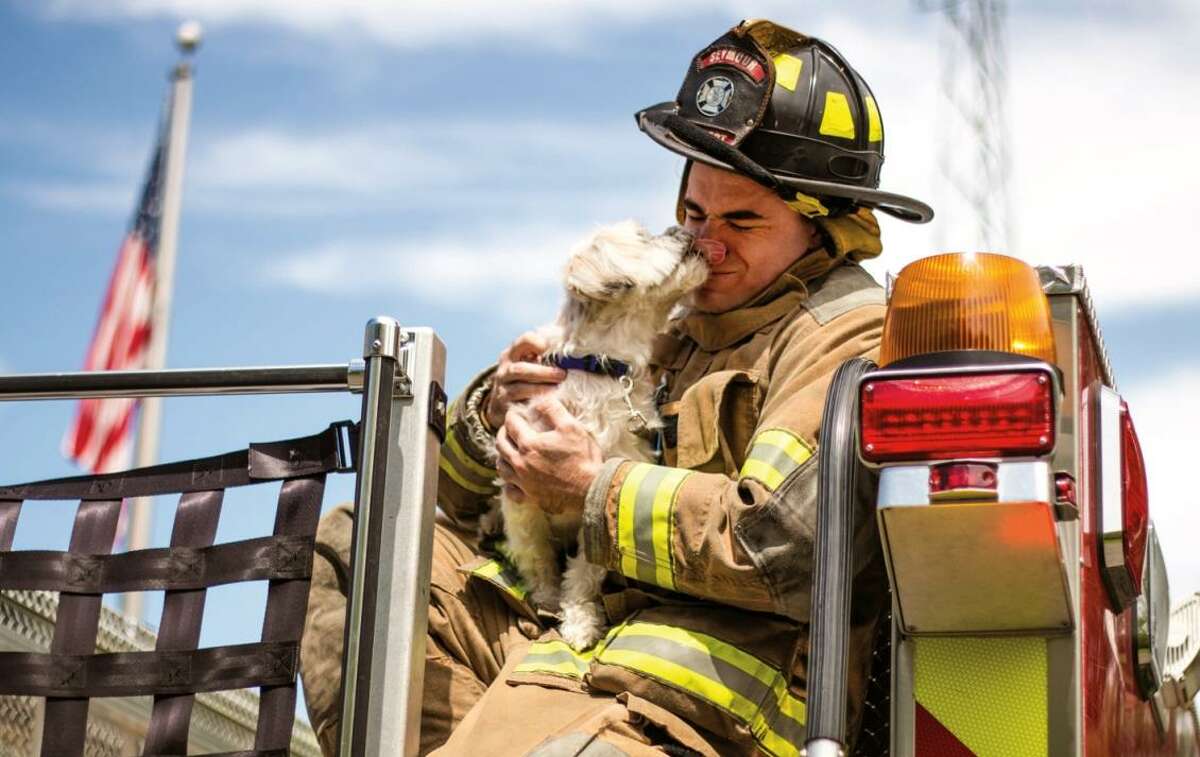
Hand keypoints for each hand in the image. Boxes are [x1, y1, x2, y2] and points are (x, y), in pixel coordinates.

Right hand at [485, 331, 566, 429]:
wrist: (505, 402)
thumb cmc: (528, 377)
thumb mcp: (532, 362)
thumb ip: (547, 355)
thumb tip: (573, 347)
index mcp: (513, 353)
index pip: (524, 341)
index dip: (537, 342)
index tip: (549, 349)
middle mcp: (505, 369)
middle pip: (521, 369)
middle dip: (544, 372)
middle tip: (562, 375)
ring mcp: (502, 388)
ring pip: (520, 389)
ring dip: (541, 389)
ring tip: (557, 390)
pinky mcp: (505, 406)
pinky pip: (519, 406)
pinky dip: (534, 404)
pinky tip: (548, 404)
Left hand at [495, 397, 602, 515]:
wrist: (592, 489)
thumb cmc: (583, 457)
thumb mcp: (571, 426)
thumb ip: (552, 410)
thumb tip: (538, 401)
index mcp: (529, 444)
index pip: (511, 424)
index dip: (513, 415)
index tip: (517, 414)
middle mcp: (521, 464)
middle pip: (500, 444)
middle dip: (503, 432)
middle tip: (510, 429)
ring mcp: (524, 482)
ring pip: (501, 467)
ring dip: (502, 455)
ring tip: (509, 450)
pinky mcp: (530, 497)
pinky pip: (509, 490)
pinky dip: (508, 483)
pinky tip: (514, 479)